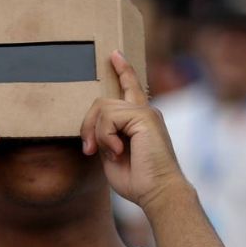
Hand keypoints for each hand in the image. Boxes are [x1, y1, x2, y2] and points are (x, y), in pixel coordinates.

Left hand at [80, 51, 189, 211]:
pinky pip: (109, 117)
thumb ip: (104, 137)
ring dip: (97, 134)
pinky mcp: (144, 116)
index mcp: (140, 120)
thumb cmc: (138, 180)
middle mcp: (145, 112)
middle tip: (89, 150)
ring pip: (103, 109)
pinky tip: (118, 151)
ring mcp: (146, 112)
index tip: (115, 54)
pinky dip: (106, 137)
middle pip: (102, 102)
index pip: (130, 88)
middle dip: (87, 125)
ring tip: (109, 153)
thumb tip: (93, 129)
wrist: (157, 192)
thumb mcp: (112, 154)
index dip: (123, 70)